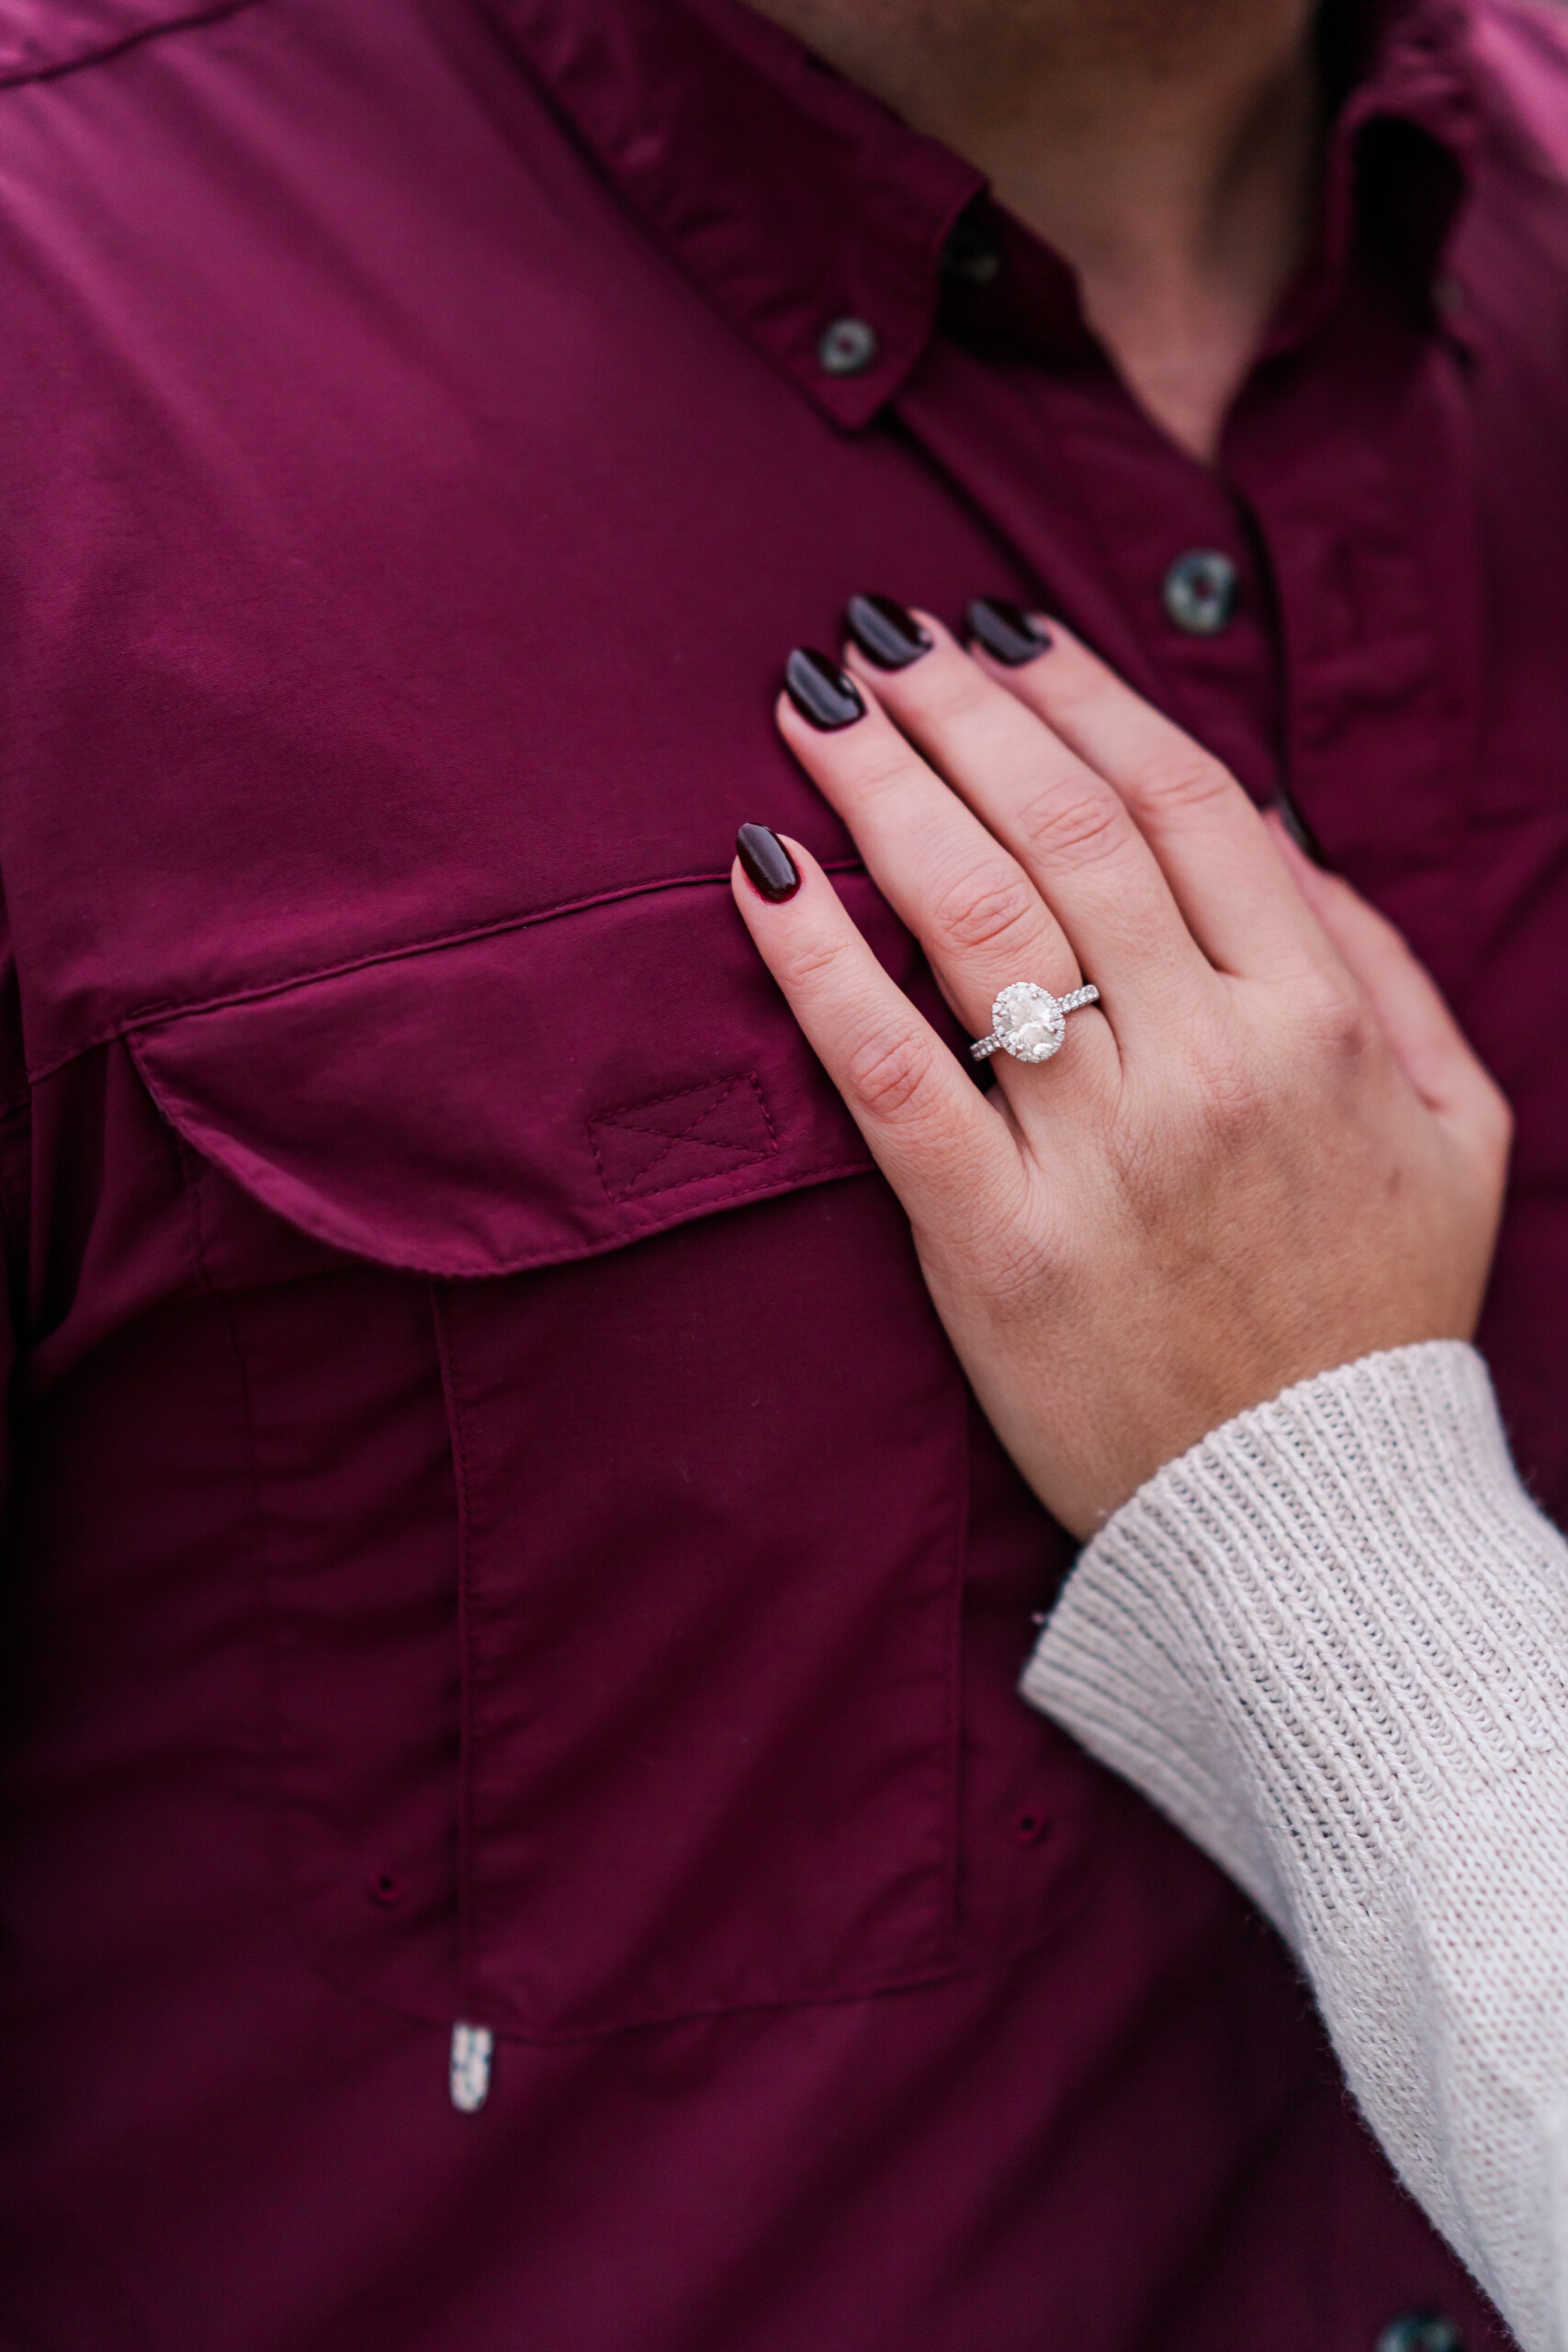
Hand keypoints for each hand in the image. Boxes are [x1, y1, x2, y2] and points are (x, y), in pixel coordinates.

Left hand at [732, 615, 1510, 1537]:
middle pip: (1062, 829)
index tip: (1003, 633)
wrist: (1306, 1522)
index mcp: (1315, 1018)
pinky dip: (817, 960)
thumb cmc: (1376, 1316)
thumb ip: (1378, 966)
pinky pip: (888, 1068)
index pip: (1184, 802)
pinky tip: (761, 870)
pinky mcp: (991, 1243)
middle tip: (877, 635)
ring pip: (970, 917)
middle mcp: (1206, 1062)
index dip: (1082, 694)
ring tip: (811, 701)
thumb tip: (1272, 833)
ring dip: (882, 785)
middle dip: (959, 707)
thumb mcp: (1452, 1128)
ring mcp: (1095, 1152)